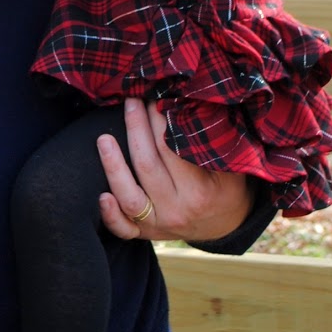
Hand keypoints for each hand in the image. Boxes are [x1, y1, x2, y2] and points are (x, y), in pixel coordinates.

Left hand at [96, 99, 252, 243]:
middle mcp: (176, 210)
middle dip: (136, 129)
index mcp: (199, 191)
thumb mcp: (232, 167)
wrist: (226, 225)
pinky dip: (110, 215)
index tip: (154, 98)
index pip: (170, 149)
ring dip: (113, 166)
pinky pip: (123, 229)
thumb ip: (212, 142)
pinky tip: (100, 195)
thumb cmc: (227, 187)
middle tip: (131, 102)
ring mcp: (158, 224)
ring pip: (129, 197)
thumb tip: (189, 103)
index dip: (158, 120)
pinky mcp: (145, 233)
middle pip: (147, 165)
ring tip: (103, 138)